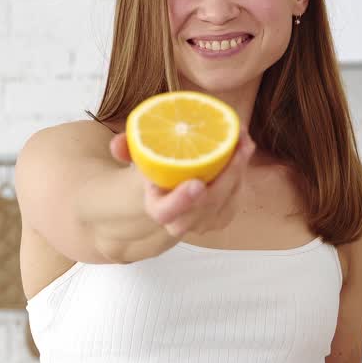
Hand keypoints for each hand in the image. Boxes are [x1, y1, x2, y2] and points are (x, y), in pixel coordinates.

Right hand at [109, 127, 255, 236]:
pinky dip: (242, 171)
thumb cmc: (154, 171)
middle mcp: (181, 222)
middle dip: (226, 177)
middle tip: (235, 147)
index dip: (181, 201)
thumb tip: (118, 143)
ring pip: (226, 200)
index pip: (165, 213)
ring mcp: (204, 222)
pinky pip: (236, 195)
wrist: (168, 189)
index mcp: (157, 209)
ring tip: (243, 139)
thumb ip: (128, 150)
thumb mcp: (139, 158)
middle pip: (207, 206)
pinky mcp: (222, 215)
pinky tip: (244, 148)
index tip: (197, 183)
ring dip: (238, 169)